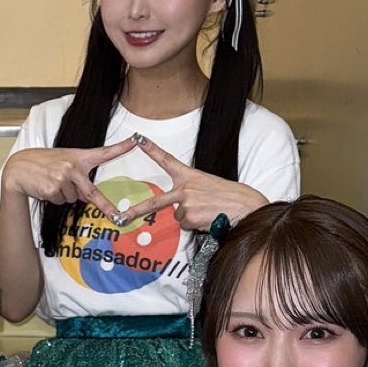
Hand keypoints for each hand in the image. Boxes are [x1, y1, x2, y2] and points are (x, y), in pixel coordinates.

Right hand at [1, 139, 135, 215]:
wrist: (19, 167)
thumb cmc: (44, 164)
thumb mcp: (63, 162)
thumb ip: (79, 176)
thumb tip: (87, 197)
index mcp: (79, 157)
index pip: (104, 152)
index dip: (121, 148)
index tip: (136, 142)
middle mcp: (73, 166)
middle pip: (91, 193)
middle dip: (96, 203)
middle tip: (107, 211)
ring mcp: (63, 178)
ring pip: (74, 199)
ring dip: (64, 195)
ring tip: (51, 181)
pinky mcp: (53, 189)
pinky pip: (61, 202)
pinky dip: (54, 198)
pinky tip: (44, 186)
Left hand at [115, 134, 264, 231]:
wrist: (246, 206)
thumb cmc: (230, 196)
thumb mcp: (209, 186)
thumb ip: (192, 191)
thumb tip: (180, 208)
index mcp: (190, 176)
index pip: (167, 160)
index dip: (151, 149)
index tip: (138, 139)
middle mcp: (184, 188)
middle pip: (155, 203)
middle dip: (135, 211)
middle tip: (120, 218)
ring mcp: (186, 204)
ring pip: (179, 217)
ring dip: (191, 218)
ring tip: (208, 212)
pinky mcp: (190, 218)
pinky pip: (186, 227)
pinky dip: (196, 226)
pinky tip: (209, 219)